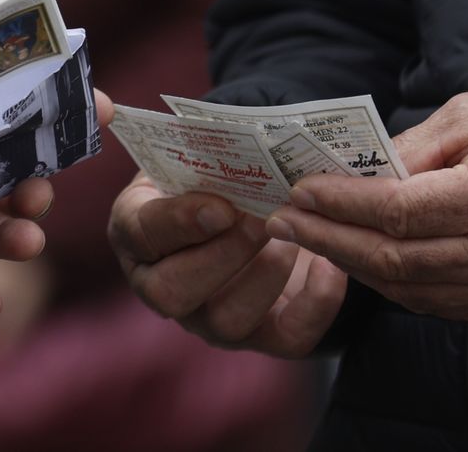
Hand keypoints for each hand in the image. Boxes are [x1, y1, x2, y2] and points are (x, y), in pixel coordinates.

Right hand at [108, 173, 346, 357]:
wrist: (252, 203)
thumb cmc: (215, 174)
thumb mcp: (196, 156)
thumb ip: (199, 151)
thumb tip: (222, 130)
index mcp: (139, 234)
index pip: (142, 235)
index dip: (178, 222)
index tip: (221, 206)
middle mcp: (165, 286)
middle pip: (173, 294)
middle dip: (223, 255)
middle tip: (260, 220)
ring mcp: (211, 318)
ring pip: (227, 322)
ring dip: (265, 276)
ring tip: (292, 237)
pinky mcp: (263, 334)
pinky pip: (287, 338)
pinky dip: (315, 304)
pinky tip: (328, 264)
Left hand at [267, 88, 467, 321]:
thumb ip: (412, 146)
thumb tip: (353, 172)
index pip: (396, 211)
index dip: (341, 203)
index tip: (300, 189)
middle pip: (392, 258)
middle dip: (328, 238)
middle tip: (284, 220)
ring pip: (406, 288)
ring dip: (351, 264)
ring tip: (311, 236)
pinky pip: (432, 302)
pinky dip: (389, 281)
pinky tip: (360, 257)